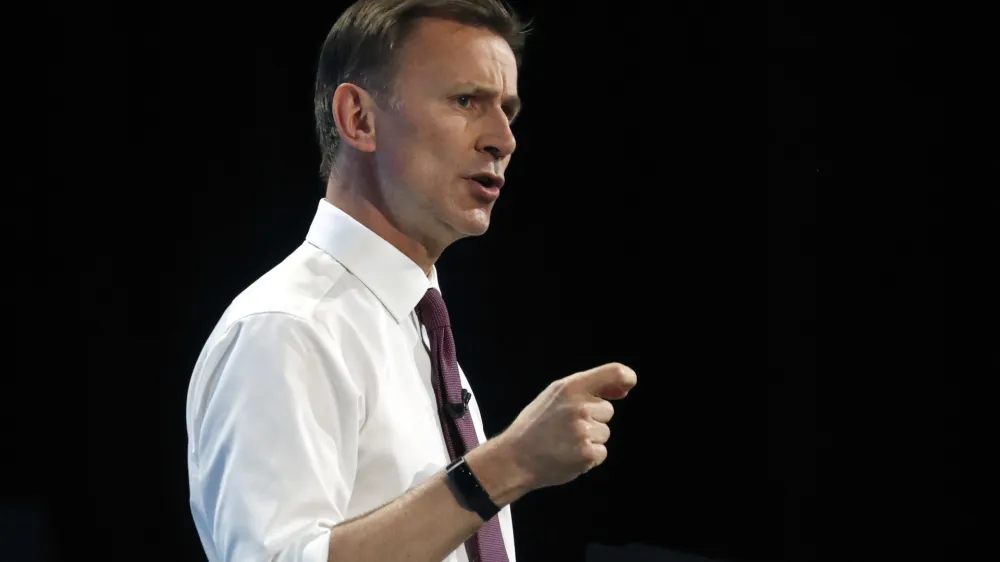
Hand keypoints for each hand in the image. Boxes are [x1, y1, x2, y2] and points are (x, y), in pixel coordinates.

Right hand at [497, 362, 637, 490]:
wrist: (515, 458)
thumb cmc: (537, 425)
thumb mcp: (555, 395)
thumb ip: (586, 389)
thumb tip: (624, 389)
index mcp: (571, 387)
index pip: (615, 373)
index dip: (627, 378)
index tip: (625, 388)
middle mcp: (580, 406)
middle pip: (607, 411)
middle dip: (593, 419)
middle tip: (566, 427)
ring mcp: (584, 431)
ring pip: (604, 433)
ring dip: (590, 439)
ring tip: (564, 441)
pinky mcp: (587, 454)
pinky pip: (602, 452)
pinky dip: (588, 457)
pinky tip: (568, 454)